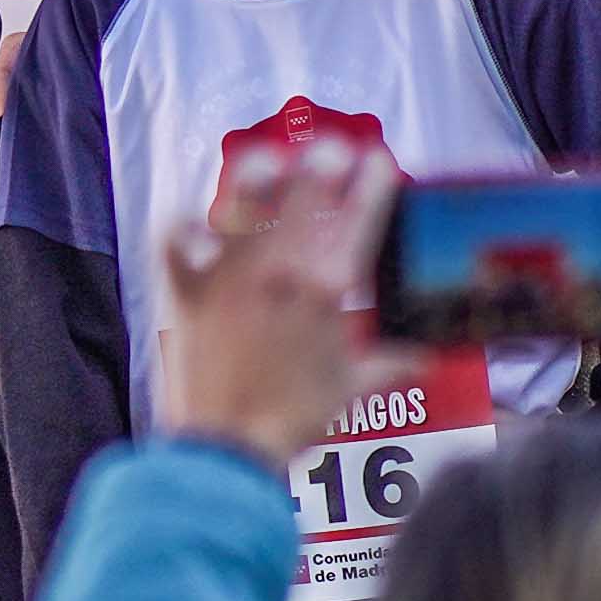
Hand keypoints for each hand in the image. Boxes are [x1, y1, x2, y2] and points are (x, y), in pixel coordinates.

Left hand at [148, 139, 402, 473]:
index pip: (360, 216)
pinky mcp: (186, 292)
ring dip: (259, 173)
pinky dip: (183, 223)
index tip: (378, 163)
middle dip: (323, 161)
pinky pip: (175, 239)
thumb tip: (425, 358)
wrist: (230, 449)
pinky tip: (194, 217)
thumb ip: (391, 365)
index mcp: (326, 290)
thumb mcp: (351, 390)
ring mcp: (229, 276)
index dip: (374, 181)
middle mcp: (279, 271)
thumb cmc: (293, 421)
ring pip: (244, 200)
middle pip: (305, 191)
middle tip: (330, 151)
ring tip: (269, 160)